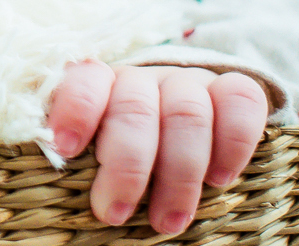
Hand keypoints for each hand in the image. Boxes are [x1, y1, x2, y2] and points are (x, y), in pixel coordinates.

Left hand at [46, 60, 267, 236]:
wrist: (183, 133)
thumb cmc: (126, 156)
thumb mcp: (97, 153)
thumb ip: (83, 158)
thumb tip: (57, 189)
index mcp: (102, 84)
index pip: (85, 78)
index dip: (76, 109)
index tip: (66, 150)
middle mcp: (144, 78)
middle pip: (135, 107)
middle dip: (126, 165)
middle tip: (113, 212)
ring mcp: (189, 81)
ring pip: (187, 112)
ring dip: (178, 173)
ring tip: (167, 221)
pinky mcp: (231, 91)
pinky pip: (241, 100)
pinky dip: (232, 142)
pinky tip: (220, 178)